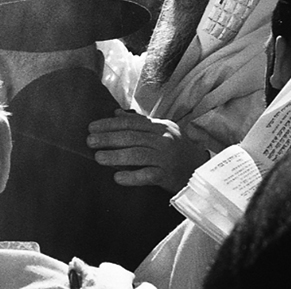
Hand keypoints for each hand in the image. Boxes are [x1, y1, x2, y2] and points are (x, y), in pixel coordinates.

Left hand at [87, 109, 208, 193]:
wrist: (200, 169)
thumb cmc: (176, 148)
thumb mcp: (161, 131)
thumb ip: (139, 122)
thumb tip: (116, 113)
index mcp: (159, 127)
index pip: (131, 123)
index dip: (110, 124)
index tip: (92, 127)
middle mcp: (163, 140)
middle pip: (131, 137)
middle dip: (108, 138)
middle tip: (90, 141)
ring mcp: (165, 158)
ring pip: (137, 154)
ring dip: (115, 156)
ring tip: (98, 158)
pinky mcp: (167, 176)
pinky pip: (147, 175)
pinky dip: (131, 176)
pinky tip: (117, 177)